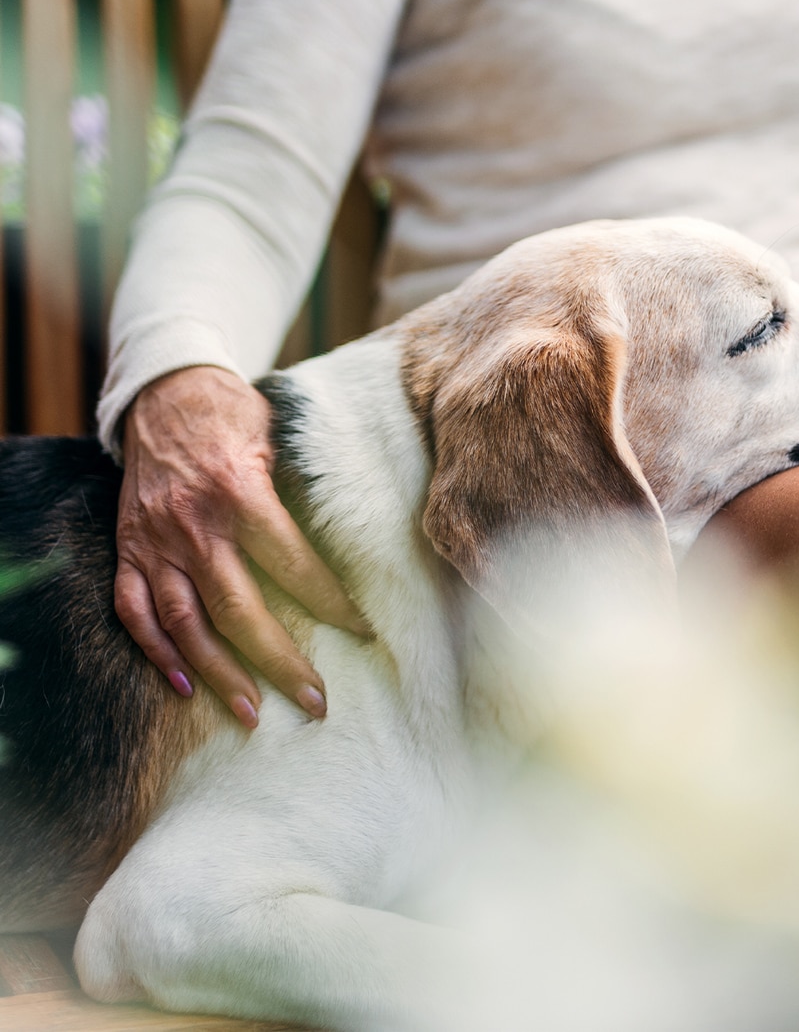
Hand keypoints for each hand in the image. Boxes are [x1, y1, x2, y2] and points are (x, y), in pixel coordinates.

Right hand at [115, 366, 362, 726]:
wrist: (163, 392)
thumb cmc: (233, 413)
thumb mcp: (277, 438)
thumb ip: (300, 490)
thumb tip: (350, 543)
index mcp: (241, 493)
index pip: (293, 564)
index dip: (330, 603)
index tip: (361, 633)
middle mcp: (194, 525)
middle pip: (238, 609)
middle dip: (279, 661)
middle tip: (314, 701)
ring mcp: (155, 542)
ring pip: (185, 623)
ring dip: (219, 674)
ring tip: (251, 714)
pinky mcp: (128, 549)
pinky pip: (134, 611)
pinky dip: (157, 653)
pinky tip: (184, 687)